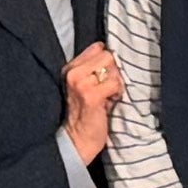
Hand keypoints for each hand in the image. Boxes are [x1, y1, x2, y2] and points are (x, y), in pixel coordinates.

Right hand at [62, 43, 123, 162]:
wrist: (78, 139)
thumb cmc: (87, 113)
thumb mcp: (85, 85)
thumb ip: (94, 68)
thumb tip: (113, 52)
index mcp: (71, 68)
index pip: (97, 47)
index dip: (107, 61)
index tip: (105, 76)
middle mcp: (73, 72)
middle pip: (107, 56)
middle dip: (113, 72)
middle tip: (108, 88)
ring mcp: (81, 83)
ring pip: (113, 69)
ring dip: (116, 84)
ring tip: (108, 96)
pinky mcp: (91, 95)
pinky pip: (115, 83)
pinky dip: (117, 93)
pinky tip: (110, 102)